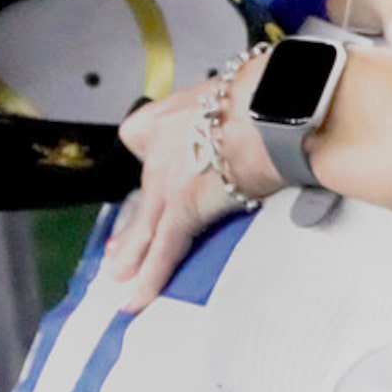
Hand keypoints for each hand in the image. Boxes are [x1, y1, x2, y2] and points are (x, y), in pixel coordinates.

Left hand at [110, 64, 279, 310]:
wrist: (272, 109)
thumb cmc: (270, 96)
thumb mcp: (246, 92)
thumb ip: (243, 108)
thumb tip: (272, 111)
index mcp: (176, 113)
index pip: (142, 134)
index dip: (152, 152)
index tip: (157, 162)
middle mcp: (162, 146)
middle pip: (141, 193)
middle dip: (132, 224)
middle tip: (120, 246)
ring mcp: (167, 180)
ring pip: (144, 226)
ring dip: (131, 256)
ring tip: (119, 278)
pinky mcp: (182, 209)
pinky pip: (162, 250)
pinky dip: (149, 279)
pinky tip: (135, 300)